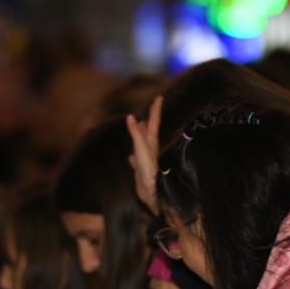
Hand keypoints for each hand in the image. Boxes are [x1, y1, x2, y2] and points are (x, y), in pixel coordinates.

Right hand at [126, 95, 163, 214]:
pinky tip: (130, 157)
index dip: (156, 109)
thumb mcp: (141, 148)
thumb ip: (136, 133)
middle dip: (149, 120)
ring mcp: (145, 159)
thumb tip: (131, 117)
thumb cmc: (147, 169)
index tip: (160, 97)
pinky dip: (132, 156)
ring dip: (140, 135)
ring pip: (142, 144)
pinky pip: (135, 160)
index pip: (154, 121)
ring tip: (138, 128)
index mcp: (151, 141)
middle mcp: (150, 148)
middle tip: (150, 110)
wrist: (150, 191)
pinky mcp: (140, 169)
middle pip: (149, 130)